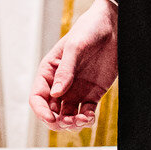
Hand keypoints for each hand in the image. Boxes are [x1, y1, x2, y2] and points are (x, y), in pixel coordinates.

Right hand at [32, 0, 117, 130]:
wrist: (113, 26)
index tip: (51, 118)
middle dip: (57, 122)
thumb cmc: (89, 30)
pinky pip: (85, 113)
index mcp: (50, 71)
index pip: (37, 97)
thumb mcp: (75, 47)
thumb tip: (55, 94)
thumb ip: (65, 70)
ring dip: (72, 124)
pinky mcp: (92, 94)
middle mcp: (60, 84)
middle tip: (69, 122)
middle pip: (51, 111)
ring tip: (83, 119)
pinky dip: (86, 120)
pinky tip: (90, 118)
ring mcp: (76, 90)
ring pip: (67, 116)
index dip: (41, 111)